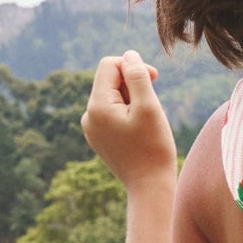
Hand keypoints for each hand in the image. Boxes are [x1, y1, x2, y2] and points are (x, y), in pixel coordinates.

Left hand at [80, 51, 176, 185]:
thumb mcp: (149, 106)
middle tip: (152, 105)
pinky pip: (112, 113)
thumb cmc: (153, 147)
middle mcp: (88, 115)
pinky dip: (127, 113)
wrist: (149, 187)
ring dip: (132, 99)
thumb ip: (138, 75)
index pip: (110, 65)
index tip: (154, 79)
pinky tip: (139, 131)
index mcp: (97, 105)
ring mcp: (91, 128)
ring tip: (146, 121)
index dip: (133, 66)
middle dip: (133, 84)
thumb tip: (129, 55)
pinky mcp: (99, 138)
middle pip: (110, 80)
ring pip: (112, 96)